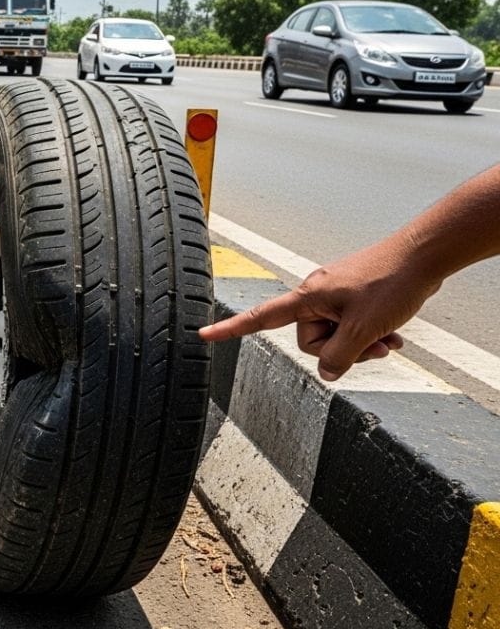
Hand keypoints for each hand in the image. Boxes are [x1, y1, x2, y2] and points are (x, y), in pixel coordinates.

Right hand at [199, 238, 440, 380]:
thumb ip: (339, 357)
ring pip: (336, 335)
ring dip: (361, 343)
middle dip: (342, 348)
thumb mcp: (363, 329)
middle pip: (312, 339)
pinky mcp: (354, 296)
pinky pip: (351, 325)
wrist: (423, 256)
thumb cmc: (391, 281)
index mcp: (307, 297)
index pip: (260, 317)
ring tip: (387, 338)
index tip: (204, 336)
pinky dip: (369, 333)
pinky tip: (391, 333)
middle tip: (370, 342)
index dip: (231, 329)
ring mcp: (336, 295)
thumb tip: (327, 372)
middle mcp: (316, 294)